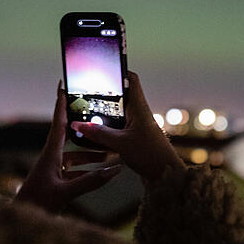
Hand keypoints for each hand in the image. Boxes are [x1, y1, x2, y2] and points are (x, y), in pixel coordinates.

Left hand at [15, 82, 123, 212]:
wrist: (20, 220)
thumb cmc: (37, 204)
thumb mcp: (66, 193)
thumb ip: (90, 182)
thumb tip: (114, 170)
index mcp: (50, 154)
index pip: (58, 122)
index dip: (61, 102)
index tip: (64, 84)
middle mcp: (51, 157)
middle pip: (70, 134)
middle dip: (84, 125)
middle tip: (97, 112)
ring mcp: (53, 169)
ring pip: (75, 154)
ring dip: (90, 152)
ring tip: (109, 149)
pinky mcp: (55, 180)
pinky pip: (75, 169)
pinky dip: (88, 168)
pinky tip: (101, 171)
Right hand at [69, 71, 183, 181]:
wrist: (165, 175)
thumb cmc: (150, 155)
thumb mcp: (120, 143)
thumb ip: (98, 133)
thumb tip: (77, 124)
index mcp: (139, 107)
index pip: (131, 79)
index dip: (117, 70)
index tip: (102, 68)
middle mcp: (138, 112)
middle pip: (120, 94)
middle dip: (103, 93)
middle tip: (84, 93)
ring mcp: (136, 124)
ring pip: (117, 111)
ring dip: (103, 112)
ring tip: (85, 112)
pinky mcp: (133, 136)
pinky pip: (117, 125)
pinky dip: (105, 126)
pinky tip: (94, 131)